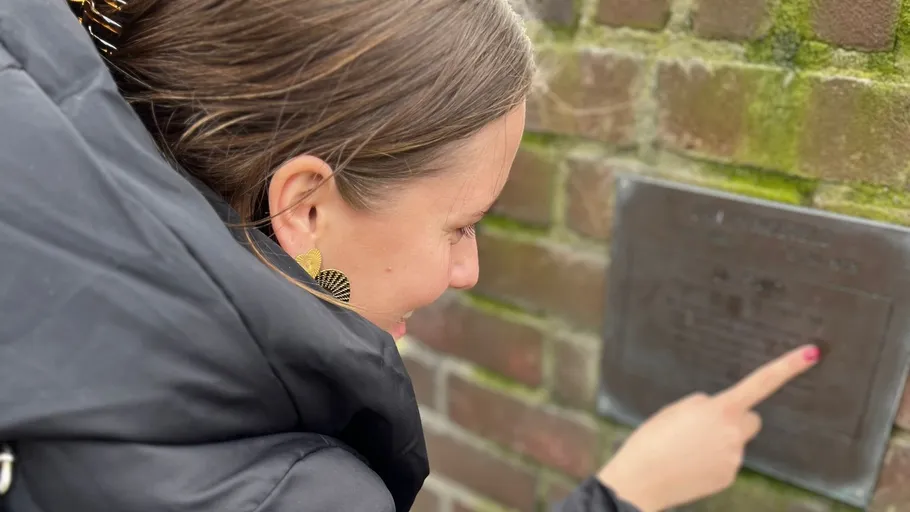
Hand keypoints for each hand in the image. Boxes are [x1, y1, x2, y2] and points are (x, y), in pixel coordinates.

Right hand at [596, 344, 819, 511]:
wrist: (641, 480)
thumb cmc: (652, 440)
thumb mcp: (675, 410)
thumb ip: (703, 405)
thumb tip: (717, 412)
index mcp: (720, 409)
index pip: (761, 383)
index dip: (787, 367)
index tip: (812, 353)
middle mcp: (734, 433)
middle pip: (750, 419)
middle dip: (735, 420)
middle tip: (704, 428)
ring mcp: (734, 457)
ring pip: (735, 442)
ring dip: (718, 443)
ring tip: (686, 450)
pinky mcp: (729, 477)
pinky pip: (727, 461)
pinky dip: (712, 462)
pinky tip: (690, 464)